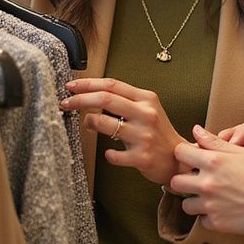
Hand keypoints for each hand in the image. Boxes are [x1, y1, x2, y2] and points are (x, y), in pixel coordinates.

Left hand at [61, 77, 184, 185]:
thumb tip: (92, 94)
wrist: (178, 158)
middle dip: (79, 99)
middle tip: (65, 103)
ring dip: (89, 123)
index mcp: (146, 99)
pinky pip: (113, 155)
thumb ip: (124, 101)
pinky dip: (107, 154)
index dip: (88, 84)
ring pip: (105, 124)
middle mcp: (146, 114)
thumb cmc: (157, 133)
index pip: (112, 84)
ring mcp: (144, 136)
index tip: (71, 87)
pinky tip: (110, 153)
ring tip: (88, 124)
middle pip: (105, 99)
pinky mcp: (142, 157)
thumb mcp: (147, 109)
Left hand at [170, 125, 243, 233]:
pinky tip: (222, 210)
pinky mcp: (216, 223)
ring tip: (210, 198)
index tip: (191, 159)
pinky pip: (201, 221)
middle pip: (175, 181)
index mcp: (214, 161)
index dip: (184, 155)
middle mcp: (207, 183)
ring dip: (194, 201)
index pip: (180, 153)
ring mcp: (210, 205)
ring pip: (185, 204)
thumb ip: (217, 143)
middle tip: (196, 180)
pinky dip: (209, 217)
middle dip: (184, 180)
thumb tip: (196, 130)